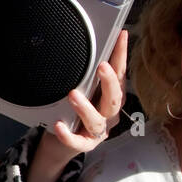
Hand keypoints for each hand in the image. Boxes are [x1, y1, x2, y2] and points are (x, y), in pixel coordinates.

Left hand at [46, 29, 126, 153]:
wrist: (63, 144)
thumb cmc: (76, 112)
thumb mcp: (85, 90)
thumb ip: (86, 73)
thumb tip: (83, 42)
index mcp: (112, 98)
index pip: (120, 74)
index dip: (122, 55)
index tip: (121, 36)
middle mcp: (109, 115)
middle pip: (114, 99)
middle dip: (109, 82)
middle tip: (102, 66)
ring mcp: (98, 131)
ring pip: (96, 121)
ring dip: (85, 108)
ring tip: (73, 95)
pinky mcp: (84, 145)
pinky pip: (77, 142)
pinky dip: (68, 135)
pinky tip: (59, 125)